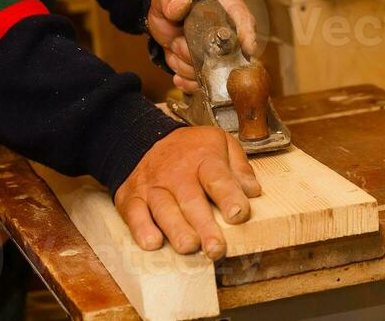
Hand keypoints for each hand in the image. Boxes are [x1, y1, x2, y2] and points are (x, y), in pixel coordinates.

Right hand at [113, 126, 261, 258]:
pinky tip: (152, 242)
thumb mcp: (220, 143)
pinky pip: (134, 214)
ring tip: (188, 247)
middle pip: (191, 200)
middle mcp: (177, 174)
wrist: (144, 137)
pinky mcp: (132, 198)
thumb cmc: (189, 148)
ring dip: (176, 230)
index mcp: (203, 159)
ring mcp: (153, 187)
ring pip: (163, 209)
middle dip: (204, 226)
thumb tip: (252, 192)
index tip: (238, 214)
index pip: (218, 178)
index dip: (228, 196)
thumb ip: (239, 167)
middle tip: (215, 248)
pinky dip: (141, 229)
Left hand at [147, 0, 256, 93]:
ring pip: (211, 71)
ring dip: (187, 65)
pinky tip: (177, 67)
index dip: (247, 33)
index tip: (246, 48)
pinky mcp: (213, 70)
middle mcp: (230, 30)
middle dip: (197, 54)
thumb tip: (180, 4)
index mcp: (226, 6)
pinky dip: (187, 80)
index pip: (244, 18)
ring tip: (174, 48)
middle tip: (176, 44)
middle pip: (227, 53)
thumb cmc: (171, 6)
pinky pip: (204, 84)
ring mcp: (223, 53)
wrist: (165, 25)